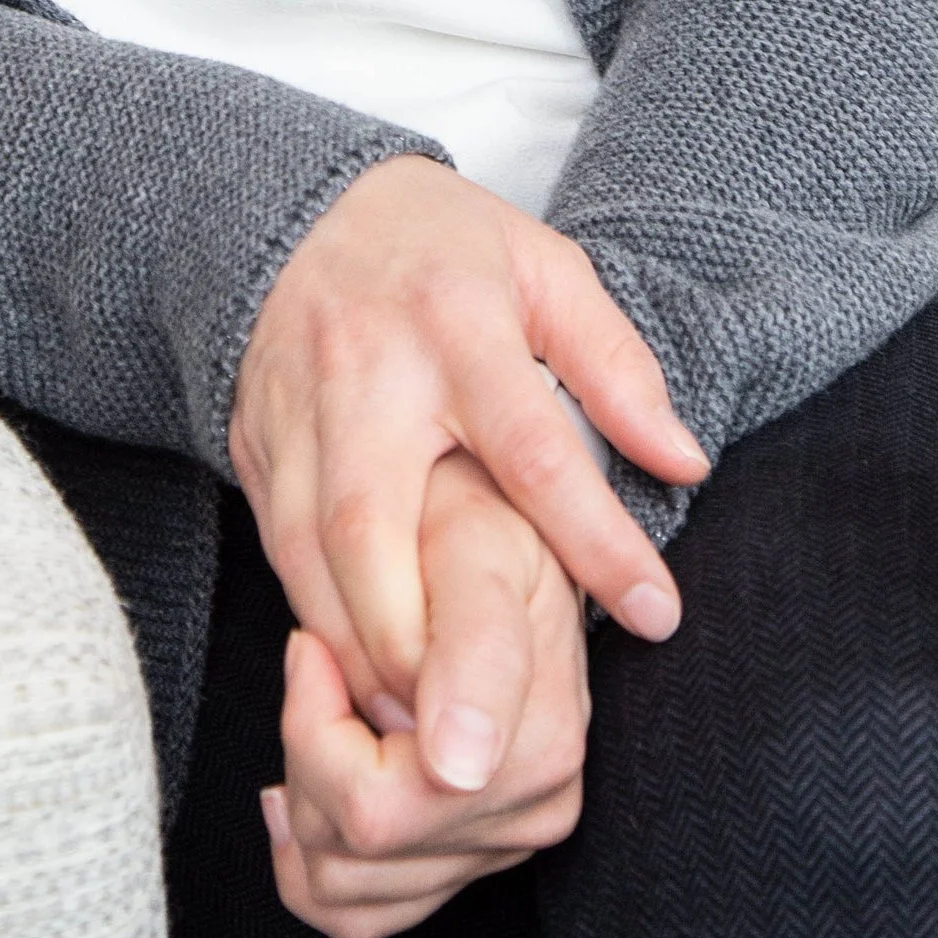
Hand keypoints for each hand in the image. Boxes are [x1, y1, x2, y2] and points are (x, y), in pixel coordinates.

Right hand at [229, 154, 706, 715]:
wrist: (298, 208)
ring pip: (312, 557)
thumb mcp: (547, 270)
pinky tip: (365, 677)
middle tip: (483, 729)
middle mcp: (366, 376)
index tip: (656, 616)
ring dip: (363, 653)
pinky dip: (321, 625)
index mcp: (455, 323)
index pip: (532, 448)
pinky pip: (279, 556)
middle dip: (421, 640)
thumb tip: (684, 462)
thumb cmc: (445, 249)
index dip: (597, 539)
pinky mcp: (253, 448)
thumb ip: (616, 366)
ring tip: (428, 727)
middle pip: (379, 525)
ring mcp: (296, 415)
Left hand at [264, 452, 588, 937]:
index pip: (376, 805)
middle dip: (306, 753)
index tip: (312, 647)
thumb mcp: (474, 544)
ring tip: (319, 704)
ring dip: (306, 792)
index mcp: (538, 747)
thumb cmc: (476, 518)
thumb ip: (471, 643)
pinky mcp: (467, 859)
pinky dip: (310, 859)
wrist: (501, 524)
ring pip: (343, 888)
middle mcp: (532, 811)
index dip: (315, 725)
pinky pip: (357, 914)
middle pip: (353, 850)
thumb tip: (456, 766)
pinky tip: (303, 784)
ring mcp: (500, 845)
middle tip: (313, 664)